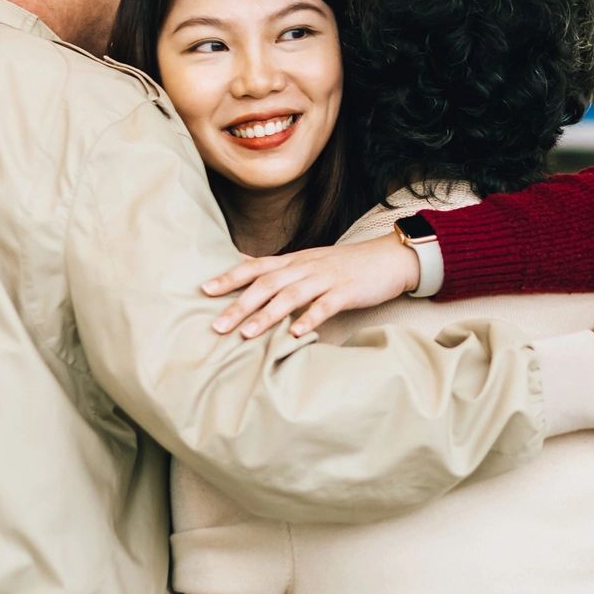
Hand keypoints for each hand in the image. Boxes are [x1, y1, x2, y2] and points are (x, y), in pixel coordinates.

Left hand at [204, 235, 420, 337]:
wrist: (389, 258)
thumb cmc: (346, 266)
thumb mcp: (310, 262)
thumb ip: (281, 270)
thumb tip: (246, 267)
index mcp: (295, 261)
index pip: (256, 267)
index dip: (230, 277)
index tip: (204, 290)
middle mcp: (305, 267)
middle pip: (266, 284)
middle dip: (239, 305)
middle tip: (217, 325)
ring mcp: (326, 278)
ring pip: (290, 295)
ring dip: (266, 316)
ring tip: (246, 335)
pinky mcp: (347, 292)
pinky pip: (325, 305)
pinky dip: (309, 319)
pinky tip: (294, 334)